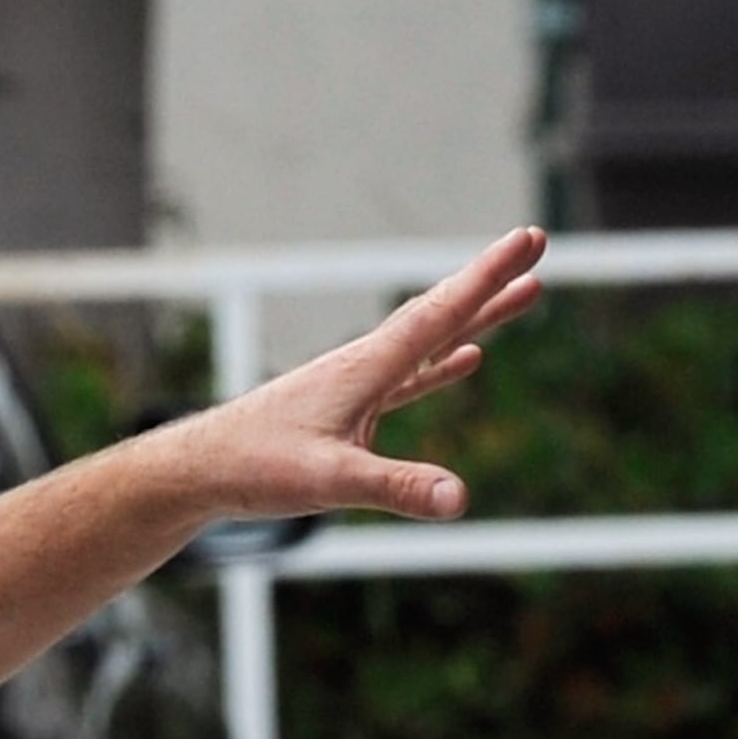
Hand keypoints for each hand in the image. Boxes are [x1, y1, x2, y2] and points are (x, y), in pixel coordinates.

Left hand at [141, 227, 546, 528]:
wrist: (199, 470)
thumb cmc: (255, 469)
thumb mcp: (331, 483)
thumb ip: (397, 488)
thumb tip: (460, 500)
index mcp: (367, 366)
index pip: (440, 312)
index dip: (489, 275)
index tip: (532, 238)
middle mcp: (365, 363)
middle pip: (442, 313)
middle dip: (491, 281)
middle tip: (538, 244)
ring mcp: (356, 384)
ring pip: (430, 340)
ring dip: (477, 316)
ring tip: (525, 293)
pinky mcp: (347, 409)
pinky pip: (409, 376)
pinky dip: (442, 363)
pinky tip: (467, 357)